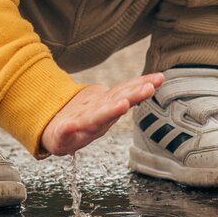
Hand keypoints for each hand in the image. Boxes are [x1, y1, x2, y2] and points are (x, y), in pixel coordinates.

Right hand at [40, 73, 164, 155]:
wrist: (62, 125)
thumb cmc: (62, 134)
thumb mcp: (60, 138)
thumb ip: (64, 132)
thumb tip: (67, 127)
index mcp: (89, 126)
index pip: (102, 117)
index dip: (111, 111)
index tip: (122, 104)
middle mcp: (101, 115)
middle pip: (118, 103)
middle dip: (134, 96)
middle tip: (149, 88)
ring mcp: (105, 105)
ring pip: (124, 94)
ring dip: (140, 87)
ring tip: (158, 80)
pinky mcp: (106, 97)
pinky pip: (124, 87)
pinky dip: (136, 83)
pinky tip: (154, 78)